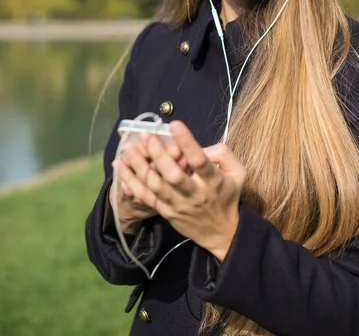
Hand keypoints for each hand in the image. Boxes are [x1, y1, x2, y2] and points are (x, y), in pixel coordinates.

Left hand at [119, 120, 245, 260]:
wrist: (222, 233)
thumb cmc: (227, 195)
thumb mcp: (238, 173)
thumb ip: (223, 154)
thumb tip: (203, 146)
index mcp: (213, 181)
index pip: (200, 160)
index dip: (187, 142)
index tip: (175, 124)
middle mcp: (194, 194)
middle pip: (173, 175)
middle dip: (158, 155)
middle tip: (146, 136)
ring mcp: (178, 204)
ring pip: (155, 186)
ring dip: (139, 167)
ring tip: (128, 148)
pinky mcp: (165, 212)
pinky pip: (145, 197)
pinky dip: (131, 182)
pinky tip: (120, 167)